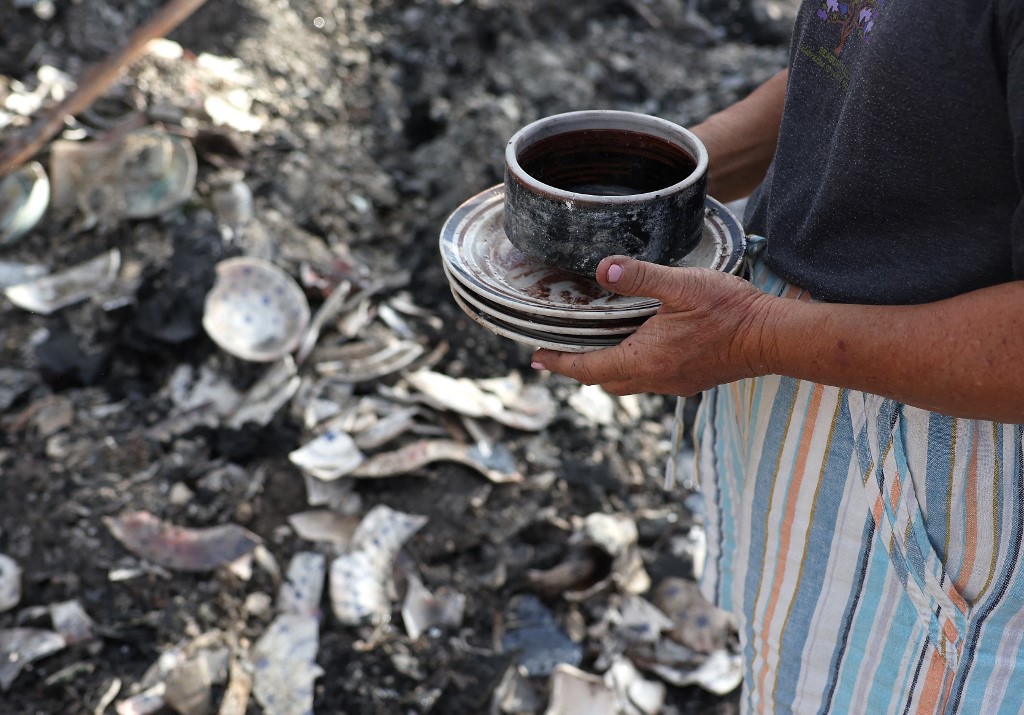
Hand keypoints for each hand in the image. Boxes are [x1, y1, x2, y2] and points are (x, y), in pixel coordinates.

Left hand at [532, 256, 775, 395]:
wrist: (774, 338)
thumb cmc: (730, 312)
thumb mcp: (682, 286)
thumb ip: (640, 277)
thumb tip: (604, 268)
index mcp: (645, 359)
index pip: (589, 368)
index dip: (560, 364)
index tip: (537, 359)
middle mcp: (656, 379)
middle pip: (605, 380)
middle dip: (581, 368)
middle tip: (561, 350)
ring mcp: (675, 383)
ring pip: (629, 382)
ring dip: (608, 368)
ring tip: (597, 345)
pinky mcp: (692, 380)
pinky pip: (651, 379)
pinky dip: (634, 366)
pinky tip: (640, 344)